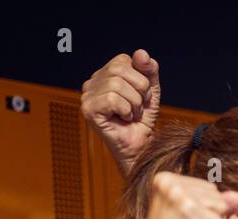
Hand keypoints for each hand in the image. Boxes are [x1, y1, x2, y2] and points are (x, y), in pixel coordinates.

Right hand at [81, 49, 160, 172]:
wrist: (140, 146)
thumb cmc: (142, 121)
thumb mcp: (150, 91)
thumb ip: (148, 71)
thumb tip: (141, 53)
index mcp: (104, 75)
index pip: (123, 60)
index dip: (140, 79)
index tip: (142, 97)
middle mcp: (92, 82)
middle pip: (119, 70)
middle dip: (139, 90)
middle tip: (139, 107)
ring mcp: (87, 96)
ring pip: (116, 85)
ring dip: (134, 104)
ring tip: (131, 115)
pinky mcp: (88, 109)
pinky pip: (112, 99)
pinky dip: (126, 111)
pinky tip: (124, 120)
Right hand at [134, 172, 237, 218]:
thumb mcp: (191, 213)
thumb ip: (213, 201)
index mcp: (166, 178)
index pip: (208, 188)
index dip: (202, 208)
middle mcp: (172, 184)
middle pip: (215, 195)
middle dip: (207, 216)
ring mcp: (182, 199)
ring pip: (221, 207)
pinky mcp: (193, 216)